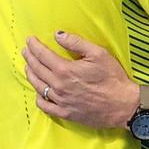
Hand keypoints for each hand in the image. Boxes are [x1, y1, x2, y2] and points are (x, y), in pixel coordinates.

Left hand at [23, 32, 138, 127]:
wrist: (123, 105)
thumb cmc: (113, 78)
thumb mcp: (99, 54)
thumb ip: (76, 43)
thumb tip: (58, 35)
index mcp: (66, 70)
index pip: (43, 55)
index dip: (34, 46)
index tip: (29, 40)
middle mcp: (59, 86)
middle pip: (37, 70)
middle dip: (29, 58)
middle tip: (25, 51)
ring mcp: (61, 101)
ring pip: (38, 87)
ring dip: (31, 75)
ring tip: (28, 67)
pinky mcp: (65, 113)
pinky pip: (45, 106)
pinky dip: (38, 98)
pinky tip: (38, 92)